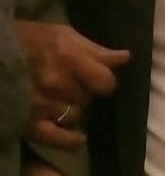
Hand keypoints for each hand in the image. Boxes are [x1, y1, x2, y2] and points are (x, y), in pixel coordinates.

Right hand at [15, 20, 129, 148]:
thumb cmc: (28, 39)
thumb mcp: (62, 35)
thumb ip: (95, 49)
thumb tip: (125, 57)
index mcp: (69, 57)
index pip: (106, 81)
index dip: (104, 81)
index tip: (97, 79)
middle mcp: (58, 83)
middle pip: (90, 98)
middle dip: (84, 92)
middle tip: (71, 86)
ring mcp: (43, 105)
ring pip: (76, 115)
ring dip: (71, 109)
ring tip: (59, 101)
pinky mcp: (29, 123)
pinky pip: (59, 139)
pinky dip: (71, 140)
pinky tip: (77, 137)